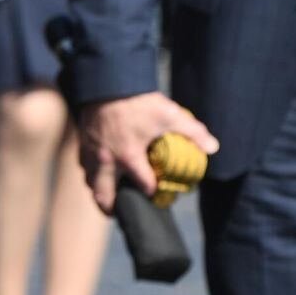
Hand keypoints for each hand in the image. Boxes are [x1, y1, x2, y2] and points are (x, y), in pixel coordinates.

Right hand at [77, 92, 219, 211]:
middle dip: (112, 208)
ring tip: (106, 197)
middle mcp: (107, 160)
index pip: (143, 185)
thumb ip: (192, 132)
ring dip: (99, 191)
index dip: (153, 191)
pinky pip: (83, 166)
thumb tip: (213, 147)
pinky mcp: (83, 142)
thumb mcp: (169, 114)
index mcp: (129, 157)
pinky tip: (95, 172)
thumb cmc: (137, 100)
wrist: (106, 81)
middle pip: (105, 195)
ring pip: (90, 182)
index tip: (157, 193)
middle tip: (119, 213)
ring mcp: (92, 152)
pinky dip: (90, 174)